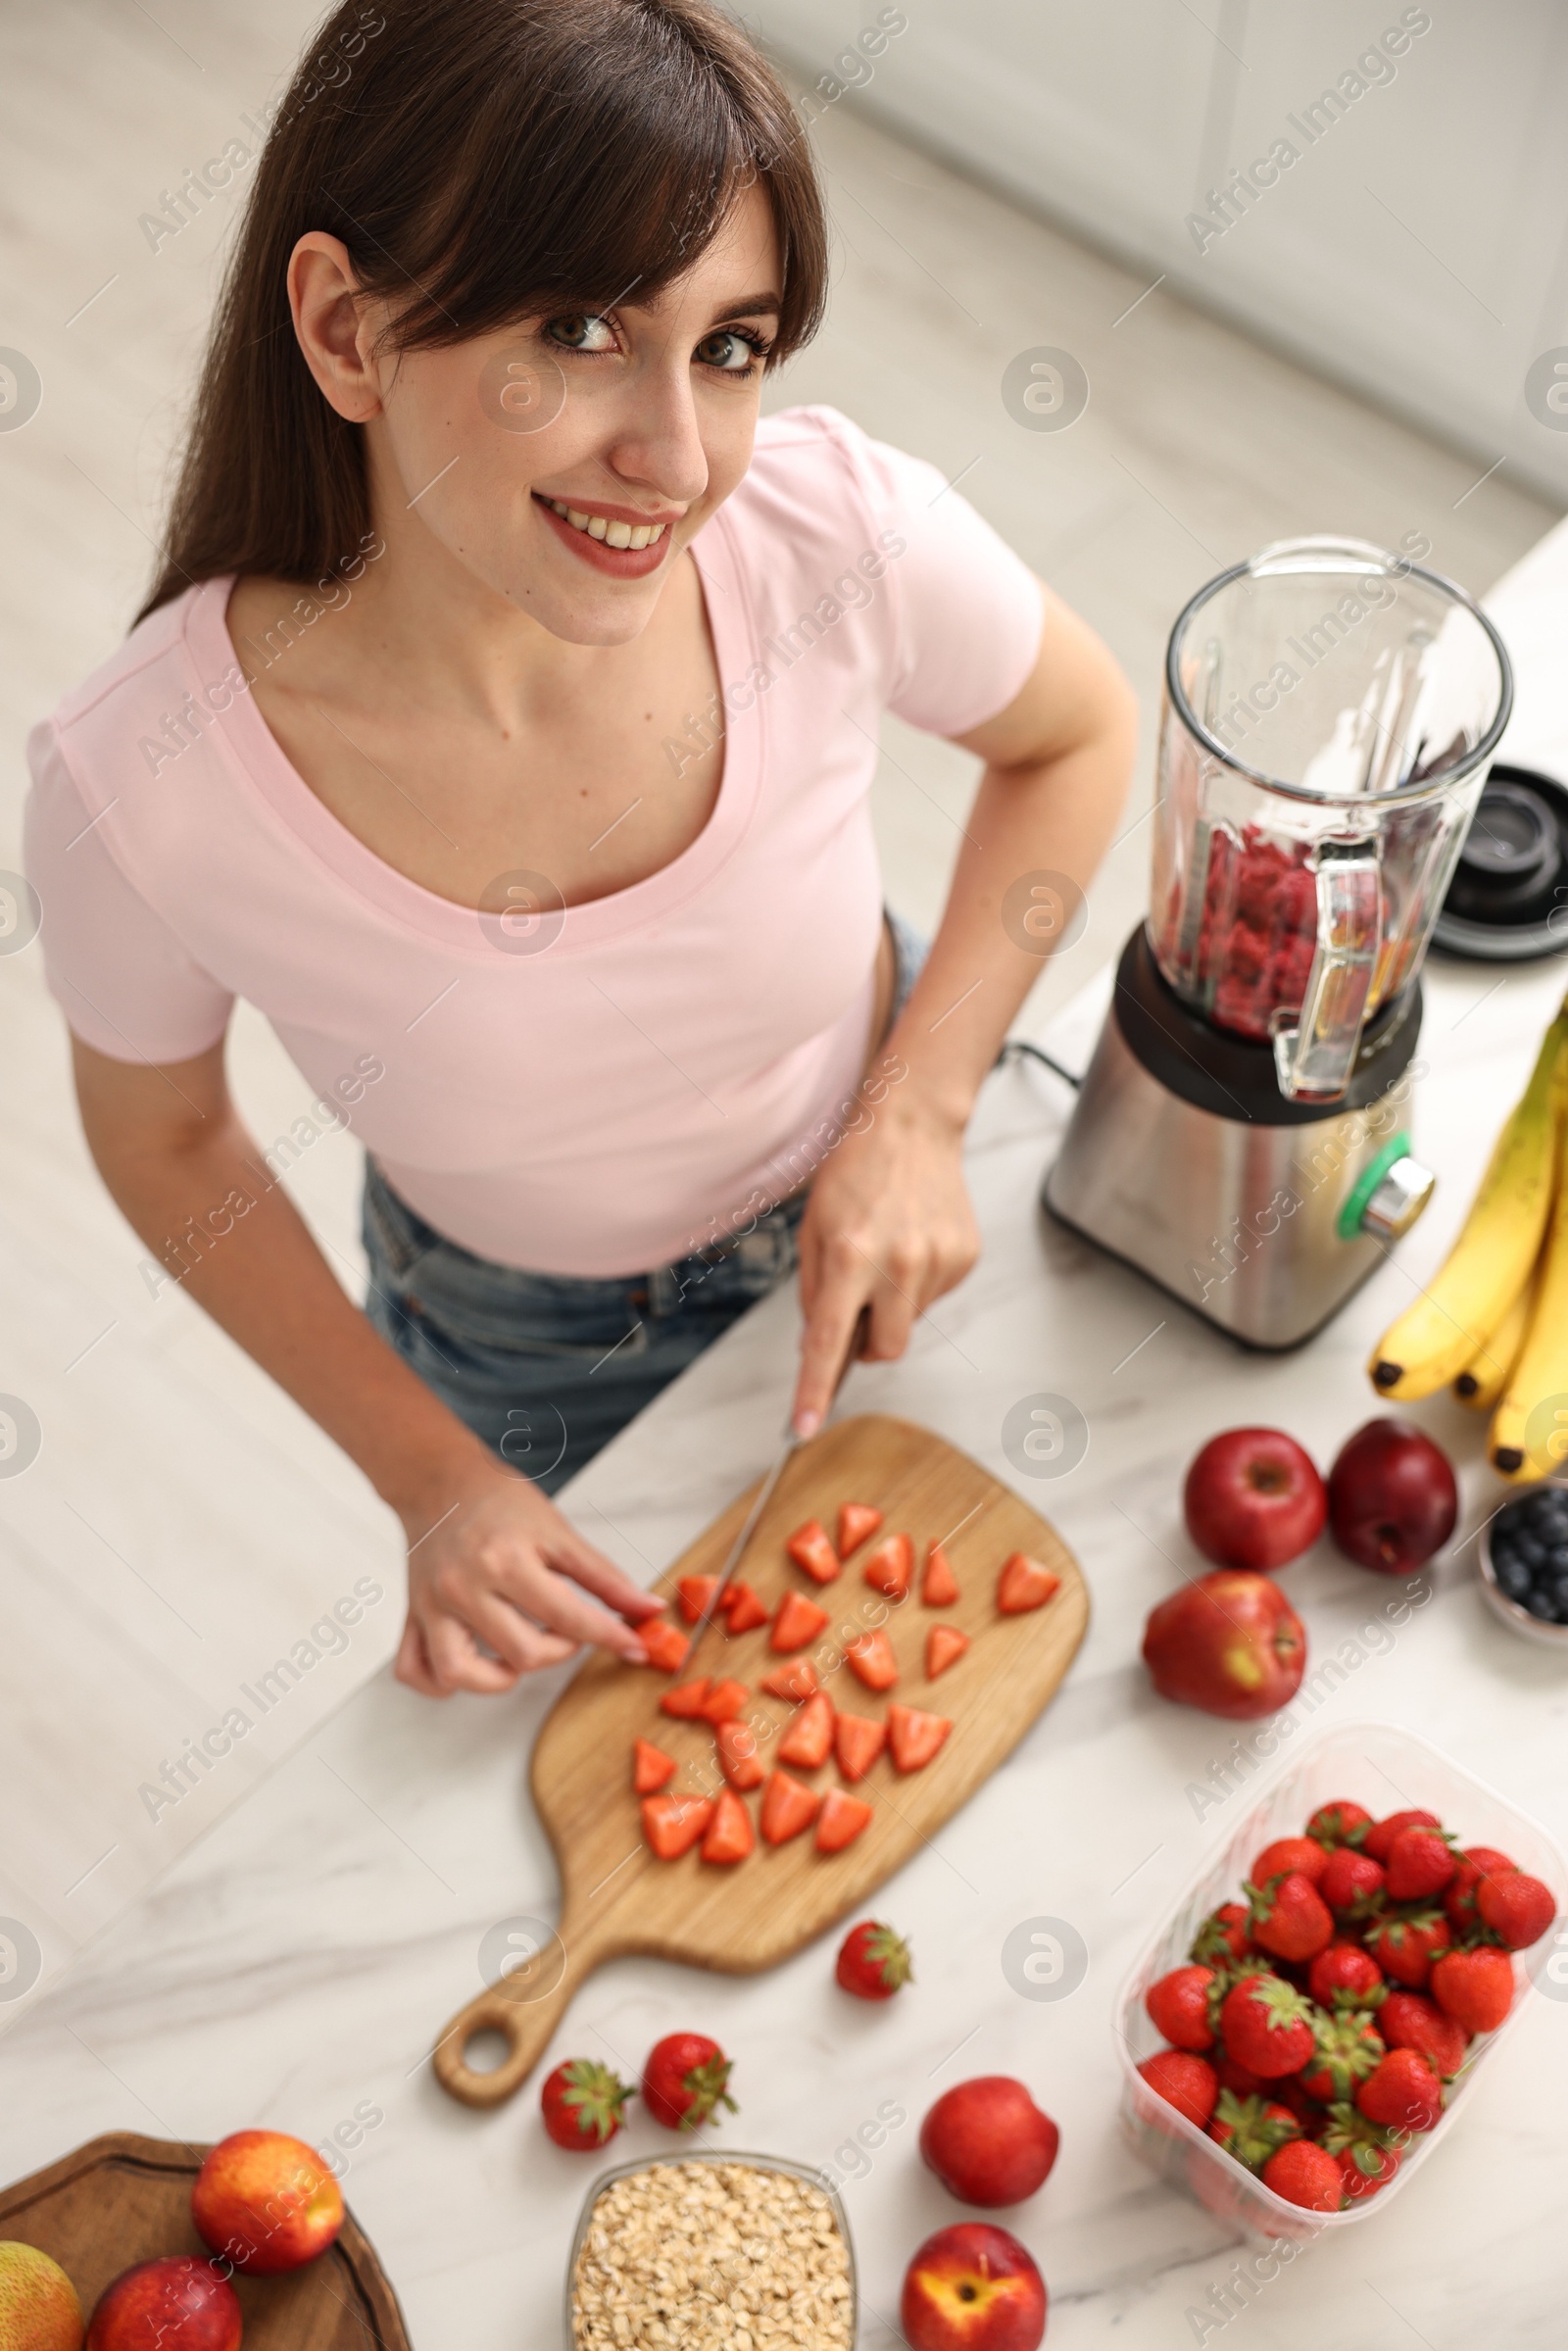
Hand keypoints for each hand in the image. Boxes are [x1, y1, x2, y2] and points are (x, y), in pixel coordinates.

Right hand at [393, 1449, 666, 1695]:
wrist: (440, 1480)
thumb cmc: (499, 1501)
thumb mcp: (558, 1531)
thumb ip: (604, 1577)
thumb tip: (647, 1609)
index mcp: (505, 1561)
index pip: (567, 1617)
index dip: (609, 1637)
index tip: (634, 1648)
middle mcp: (464, 1587)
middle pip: (521, 1653)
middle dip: (559, 1651)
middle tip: (566, 1628)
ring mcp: (433, 1606)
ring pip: (462, 1674)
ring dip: (501, 1678)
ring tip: (521, 1649)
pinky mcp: (412, 1616)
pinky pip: (414, 1671)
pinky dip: (441, 1684)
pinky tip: (474, 1666)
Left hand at [791, 1090, 978, 1437]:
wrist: (911, 1126)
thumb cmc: (855, 1173)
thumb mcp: (814, 1230)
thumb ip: (814, 1293)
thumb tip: (821, 1346)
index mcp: (851, 1256)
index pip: (830, 1341)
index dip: (815, 1391)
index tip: (805, 1428)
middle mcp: (899, 1263)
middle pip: (885, 1349)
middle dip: (868, 1343)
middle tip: (857, 1306)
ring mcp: (939, 1261)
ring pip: (910, 1322)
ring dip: (892, 1304)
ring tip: (887, 1251)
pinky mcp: (965, 1257)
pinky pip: (933, 1297)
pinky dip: (917, 1283)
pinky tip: (911, 1242)